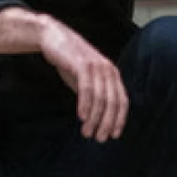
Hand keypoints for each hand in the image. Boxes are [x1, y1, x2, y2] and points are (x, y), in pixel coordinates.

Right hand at [37, 19, 127, 142]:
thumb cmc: (70, 61)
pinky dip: (85, 105)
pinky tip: (81, 117)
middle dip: (107, 123)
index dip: (119, 120)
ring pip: (100, 98)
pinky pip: (87, 89)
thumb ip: (94, 94)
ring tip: (87, 133)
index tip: (113, 135)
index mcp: (113, 74)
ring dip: (95, 119)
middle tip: (99, 138)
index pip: (122, 101)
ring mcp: (97, 66)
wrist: (54, 38)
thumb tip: (97, 118)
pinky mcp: (83, 64)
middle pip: (113, 102)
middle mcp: (108, 70)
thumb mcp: (86, 79)